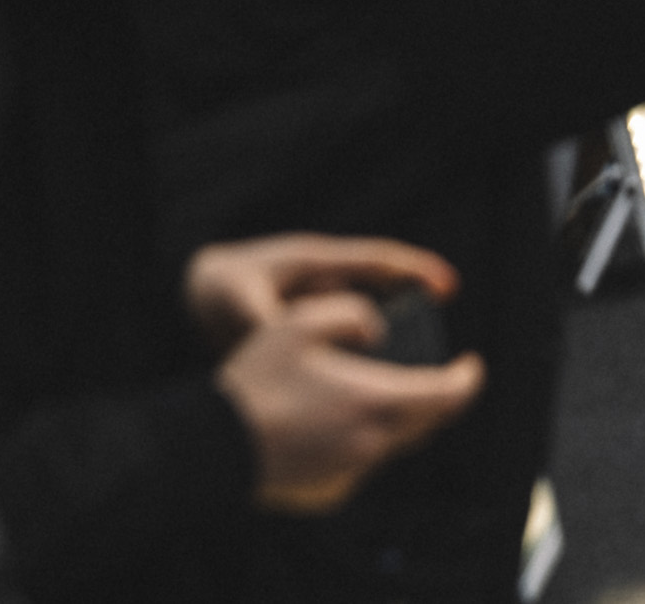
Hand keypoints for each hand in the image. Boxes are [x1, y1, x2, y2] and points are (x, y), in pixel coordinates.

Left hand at [184, 235, 459, 344]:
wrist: (195, 291)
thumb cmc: (218, 289)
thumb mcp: (237, 299)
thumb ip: (263, 319)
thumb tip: (288, 335)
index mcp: (315, 261)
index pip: (378, 260)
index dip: (418, 270)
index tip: (449, 287)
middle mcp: (327, 277)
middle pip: (385, 287)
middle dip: (417, 306)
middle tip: (441, 337)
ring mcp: (322, 297)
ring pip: (369, 314)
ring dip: (391, 336)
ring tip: (412, 370)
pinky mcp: (312, 321)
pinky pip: (349, 334)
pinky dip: (364, 353)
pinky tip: (369, 385)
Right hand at [214, 290, 483, 516]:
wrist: (211, 450)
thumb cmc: (256, 384)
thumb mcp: (300, 323)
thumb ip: (351, 314)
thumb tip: (377, 328)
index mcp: (377, 400)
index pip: (448, 395)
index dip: (467, 378)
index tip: (471, 363)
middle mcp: (373, 442)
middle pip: (428, 421)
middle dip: (437, 396)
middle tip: (433, 374)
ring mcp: (351, 470)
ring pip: (397, 441)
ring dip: (401, 417)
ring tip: (383, 390)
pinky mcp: (331, 489)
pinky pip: (366, 461)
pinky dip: (369, 438)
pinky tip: (343, 420)